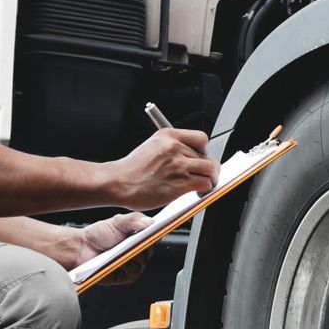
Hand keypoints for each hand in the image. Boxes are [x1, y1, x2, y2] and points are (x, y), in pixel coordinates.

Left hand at [65, 212, 153, 284]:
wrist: (82, 248)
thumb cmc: (99, 235)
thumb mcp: (117, 222)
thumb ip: (133, 219)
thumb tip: (149, 222)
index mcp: (141, 236)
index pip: (157, 233)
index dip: (159, 231)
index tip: (157, 228)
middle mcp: (141, 251)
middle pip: (151, 248)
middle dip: (143, 242)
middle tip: (134, 238)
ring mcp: (135, 264)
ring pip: (143, 260)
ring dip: (132, 254)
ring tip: (121, 249)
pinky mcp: (128, 276)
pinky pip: (133, 272)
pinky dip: (126, 265)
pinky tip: (117, 259)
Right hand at [106, 129, 220, 210]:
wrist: (118, 182)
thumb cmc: (131, 170)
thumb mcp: (152, 147)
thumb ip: (171, 148)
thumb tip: (189, 157)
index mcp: (168, 135)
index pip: (201, 138)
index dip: (204, 151)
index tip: (201, 160)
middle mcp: (175, 147)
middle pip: (207, 156)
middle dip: (207, 168)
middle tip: (203, 177)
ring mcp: (178, 164)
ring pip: (211, 170)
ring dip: (211, 179)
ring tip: (203, 185)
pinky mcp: (181, 182)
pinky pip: (206, 183)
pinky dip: (206, 189)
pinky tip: (198, 192)